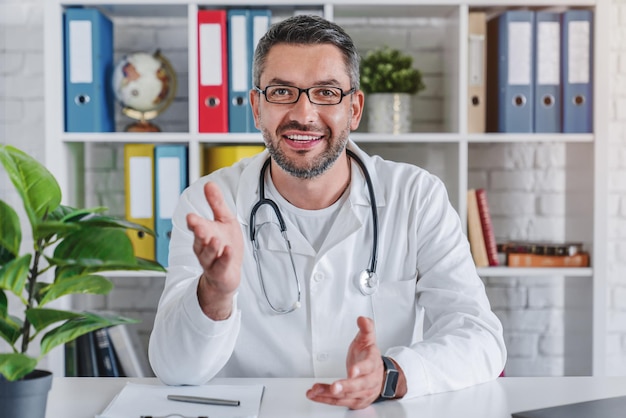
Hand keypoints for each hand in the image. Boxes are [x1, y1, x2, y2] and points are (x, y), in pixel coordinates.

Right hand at [187, 182, 242, 319]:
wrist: (227, 274)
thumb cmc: (225, 245)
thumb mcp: (224, 221)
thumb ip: (216, 204)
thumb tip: (209, 183)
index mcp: (204, 233)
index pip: (196, 226)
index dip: (193, 222)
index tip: (191, 216)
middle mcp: (204, 247)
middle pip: (199, 239)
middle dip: (198, 231)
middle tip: (195, 223)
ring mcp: (211, 261)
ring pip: (207, 254)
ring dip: (211, 247)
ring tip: (215, 239)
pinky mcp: (220, 272)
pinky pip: (221, 265)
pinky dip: (224, 259)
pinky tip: (228, 251)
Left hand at [306, 317, 383, 409]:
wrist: (379, 375)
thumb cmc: (369, 357)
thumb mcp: (368, 340)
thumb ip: (366, 328)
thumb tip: (362, 319)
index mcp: (373, 364)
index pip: (369, 367)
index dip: (361, 369)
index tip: (352, 371)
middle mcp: (370, 381)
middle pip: (359, 386)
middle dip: (346, 386)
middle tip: (334, 387)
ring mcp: (363, 393)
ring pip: (347, 396)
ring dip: (330, 394)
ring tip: (316, 390)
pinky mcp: (355, 402)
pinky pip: (339, 402)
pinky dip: (326, 399)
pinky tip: (315, 395)